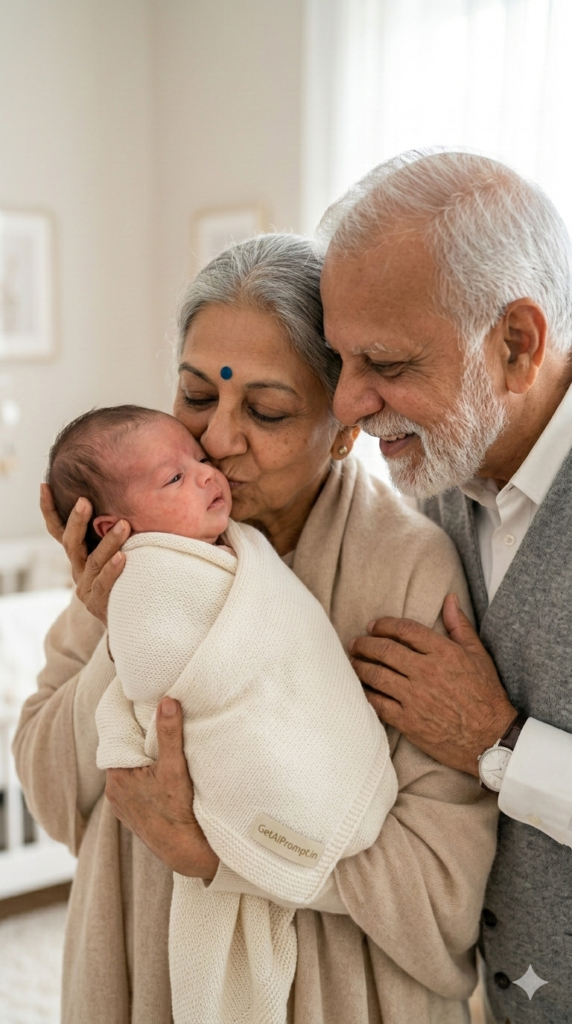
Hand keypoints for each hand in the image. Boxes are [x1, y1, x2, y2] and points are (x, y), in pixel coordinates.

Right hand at [40, 483, 128, 624]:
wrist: (125, 622)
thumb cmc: (120, 580)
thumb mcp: (112, 555)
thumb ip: (115, 534)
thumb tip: (127, 502)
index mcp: (77, 556)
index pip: (57, 531)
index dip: (49, 510)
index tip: (44, 487)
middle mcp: (77, 569)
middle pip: (71, 543)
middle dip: (77, 521)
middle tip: (85, 502)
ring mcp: (86, 586)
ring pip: (93, 561)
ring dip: (109, 541)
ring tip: (124, 525)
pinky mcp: (98, 602)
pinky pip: (105, 583)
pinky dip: (113, 569)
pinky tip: (123, 557)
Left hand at [105, 697, 218, 878]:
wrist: (185, 851)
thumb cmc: (178, 811)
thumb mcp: (175, 767)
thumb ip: (169, 733)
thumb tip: (167, 700)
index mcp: (117, 776)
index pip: (118, 738)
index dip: (130, 720)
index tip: (141, 703)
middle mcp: (114, 790)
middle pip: (124, 752)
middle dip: (139, 736)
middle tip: (156, 716)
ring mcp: (123, 803)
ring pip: (130, 768)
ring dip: (143, 756)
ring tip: (161, 740)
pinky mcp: (133, 812)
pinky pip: (135, 784)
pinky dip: (145, 773)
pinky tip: (161, 769)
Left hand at [349, 593, 515, 775]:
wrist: (490, 738)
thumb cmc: (485, 694)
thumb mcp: (478, 655)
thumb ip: (459, 625)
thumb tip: (450, 599)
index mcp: (443, 653)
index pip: (404, 630)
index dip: (384, 625)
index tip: (373, 626)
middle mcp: (426, 672)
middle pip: (384, 650)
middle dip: (364, 644)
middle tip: (355, 643)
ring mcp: (415, 697)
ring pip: (376, 675)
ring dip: (359, 666)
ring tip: (353, 662)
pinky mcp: (408, 721)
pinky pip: (378, 703)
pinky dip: (365, 692)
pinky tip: (361, 688)